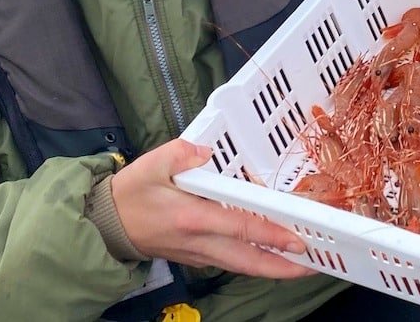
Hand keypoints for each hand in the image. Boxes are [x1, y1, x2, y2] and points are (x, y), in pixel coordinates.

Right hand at [110, 138, 315, 278]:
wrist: (105, 225)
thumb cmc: (130, 194)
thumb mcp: (152, 164)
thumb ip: (182, 153)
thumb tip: (208, 151)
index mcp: (192, 218)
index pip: (240, 228)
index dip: (271, 235)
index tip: (298, 240)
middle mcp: (200, 242)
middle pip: (249, 261)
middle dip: (283, 267)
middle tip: (314, 264)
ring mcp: (199, 254)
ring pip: (243, 267)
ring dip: (274, 269)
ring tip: (303, 265)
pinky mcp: (197, 257)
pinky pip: (233, 263)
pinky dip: (256, 263)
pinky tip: (273, 258)